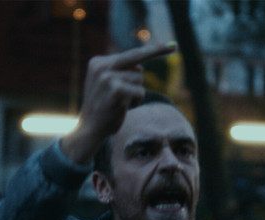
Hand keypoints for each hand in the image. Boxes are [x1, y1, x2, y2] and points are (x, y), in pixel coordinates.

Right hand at [61, 43, 177, 164]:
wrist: (89, 130)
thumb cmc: (103, 107)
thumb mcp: (106, 84)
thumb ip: (119, 73)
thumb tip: (140, 68)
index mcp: (98, 62)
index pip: (129, 54)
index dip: (151, 50)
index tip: (171, 45)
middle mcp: (101, 66)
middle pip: (137, 57)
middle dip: (157, 50)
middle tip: (174, 46)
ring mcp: (107, 77)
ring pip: (139, 78)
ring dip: (135, 93)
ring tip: (120, 103)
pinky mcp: (116, 90)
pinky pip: (140, 92)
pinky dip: (136, 101)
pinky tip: (122, 108)